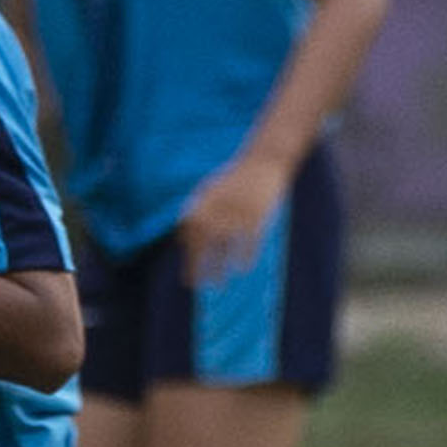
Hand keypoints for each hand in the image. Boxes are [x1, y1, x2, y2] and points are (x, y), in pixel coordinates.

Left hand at [177, 153, 289, 282]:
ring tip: (217, 285)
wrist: (263, 160)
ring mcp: (237, 212)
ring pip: (224, 246)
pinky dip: (245, 257)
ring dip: (218, 267)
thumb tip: (183, 239)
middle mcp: (218, 207)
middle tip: (195, 285)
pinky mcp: (257, 216)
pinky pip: (249, 242)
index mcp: (204, 199)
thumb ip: (197, 212)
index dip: (187, 253)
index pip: (189, 231)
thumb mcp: (212, 191)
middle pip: (203, 242)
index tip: (187, 270)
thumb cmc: (235, 179)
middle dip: (197, 265)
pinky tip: (242, 269)